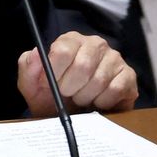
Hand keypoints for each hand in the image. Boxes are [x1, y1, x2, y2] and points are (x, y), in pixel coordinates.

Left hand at [17, 32, 137, 116]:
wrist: (71, 115)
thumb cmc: (50, 95)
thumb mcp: (31, 82)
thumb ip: (28, 66)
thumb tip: (36, 53)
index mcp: (70, 40)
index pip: (63, 50)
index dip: (55, 72)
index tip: (50, 84)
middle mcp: (94, 44)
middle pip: (83, 66)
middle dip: (70, 87)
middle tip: (67, 94)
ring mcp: (114, 58)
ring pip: (99, 80)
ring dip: (85, 96)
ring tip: (80, 98)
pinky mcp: (128, 76)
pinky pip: (116, 90)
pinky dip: (102, 101)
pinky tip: (96, 101)